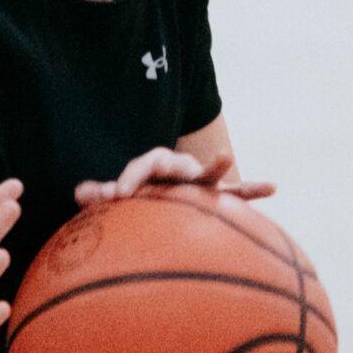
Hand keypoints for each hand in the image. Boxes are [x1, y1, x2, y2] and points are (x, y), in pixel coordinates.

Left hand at [75, 146, 276, 205]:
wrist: (173, 190)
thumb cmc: (146, 194)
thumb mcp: (125, 193)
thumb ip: (103, 193)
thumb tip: (79, 193)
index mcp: (155, 165)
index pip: (142, 166)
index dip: (131, 177)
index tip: (120, 194)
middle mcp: (179, 169)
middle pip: (175, 164)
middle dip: (171, 167)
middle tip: (150, 176)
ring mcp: (201, 180)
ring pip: (211, 174)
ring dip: (218, 168)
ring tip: (226, 158)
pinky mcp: (218, 194)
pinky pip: (237, 193)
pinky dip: (253, 190)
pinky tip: (273, 188)